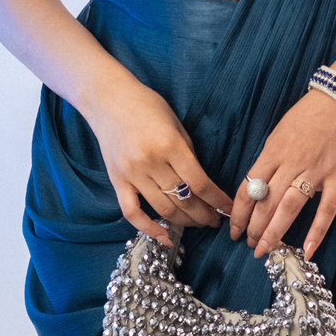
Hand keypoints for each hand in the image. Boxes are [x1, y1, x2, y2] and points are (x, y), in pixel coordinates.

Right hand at [82, 72, 233, 246]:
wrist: (107, 98)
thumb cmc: (146, 105)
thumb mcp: (176, 123)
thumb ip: (188, 153)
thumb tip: (202, 183)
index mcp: (170, 145)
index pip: (200, 183)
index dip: (217, 201)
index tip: (228, 209)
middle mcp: (151, 162)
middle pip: (184, 200)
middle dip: (205, 215)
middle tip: (216, 220)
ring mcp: (131, 174)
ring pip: (163, 209)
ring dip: (185, 222)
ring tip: (199, 224)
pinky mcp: (117, 181)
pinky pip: (132, 212)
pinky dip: (149, 228)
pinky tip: (165, 237)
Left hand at [230, 89, 335, 263]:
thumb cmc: (310, 114)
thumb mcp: (280, 133)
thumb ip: (270, 160)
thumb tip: (257, 189)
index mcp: (273, 151)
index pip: (248, 188)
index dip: (238, 213)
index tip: (233, 230)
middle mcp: (291, 163)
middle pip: (265, 203)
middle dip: (253, 228)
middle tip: (249, 245)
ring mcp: (316, 171)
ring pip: (289, 208)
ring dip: (274, 232)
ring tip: (265, 250)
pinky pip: (326, 209)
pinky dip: (317, 231)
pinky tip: (307, 250)